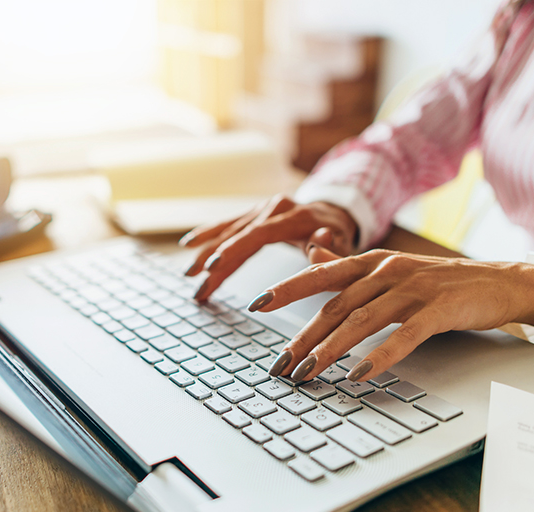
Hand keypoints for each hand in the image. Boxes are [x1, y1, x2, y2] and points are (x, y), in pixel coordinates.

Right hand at [179, 195, 357, 300]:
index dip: (234, 249)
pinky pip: (228, 224)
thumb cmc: (340, 234)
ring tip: (189, 273)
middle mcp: (274, 208)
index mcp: (294, 216)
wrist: (338, 211)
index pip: (258, 233)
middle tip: (196, 281)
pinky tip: (189, 245)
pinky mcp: (255, 213)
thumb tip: (320, 241)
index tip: (214, 265)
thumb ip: (333, 249)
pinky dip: (208, 234)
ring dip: (205, 250)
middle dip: (214, 258)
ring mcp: (262, 209)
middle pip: (237, 234)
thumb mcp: (344, 246)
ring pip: (228, 230)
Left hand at [250, 246, 533, 382]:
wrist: (499, 281)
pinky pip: (404, 335)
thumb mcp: (389, 268)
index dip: (287, 287)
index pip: (320, 274)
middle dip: (303, 336)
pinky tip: (359, 374)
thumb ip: (347, 265)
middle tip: (280, 364)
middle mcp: (387, 271)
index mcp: (372, 262)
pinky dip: (380, 355)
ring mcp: (413, 288)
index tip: (256, 303)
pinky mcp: (438, 309)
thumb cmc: (439, 280)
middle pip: (335, 304)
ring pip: (362, 320)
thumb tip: (310, 255)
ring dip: (331, 349)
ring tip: (308, 373)